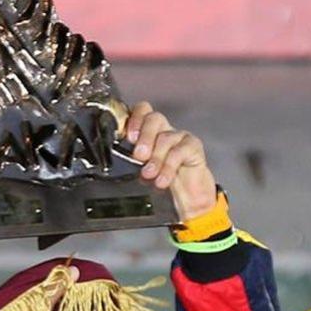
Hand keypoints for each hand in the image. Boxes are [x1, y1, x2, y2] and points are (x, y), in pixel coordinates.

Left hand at [122, 102, 215, 220]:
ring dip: (156, 158)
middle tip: (139, 156)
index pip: (142, 111)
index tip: (129, 137)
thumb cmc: (162, 182)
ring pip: (165, 137)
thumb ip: (132, 160)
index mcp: (148, 132)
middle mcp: (164, 130)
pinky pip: (179, 151)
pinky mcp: (193, 147)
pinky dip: (168, 167)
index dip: (134, 119)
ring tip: (150, 174)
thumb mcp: (141, 170)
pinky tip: (163, 179)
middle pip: (154, 118)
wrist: (187, 199)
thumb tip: (117, 159)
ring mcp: (180, 137)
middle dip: (145, 136)